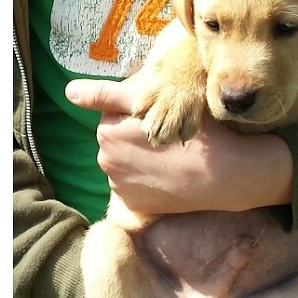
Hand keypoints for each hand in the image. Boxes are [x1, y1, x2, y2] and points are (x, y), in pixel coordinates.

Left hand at [65, 77, 292, 214]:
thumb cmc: (198, 128)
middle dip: (136, 136)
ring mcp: (119, 186)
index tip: (164, 116)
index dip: (141, 111)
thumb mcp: (156, 99)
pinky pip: (135, 187)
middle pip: (118, 140)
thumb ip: (108, 93)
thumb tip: (68, 92)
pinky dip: (148, 181)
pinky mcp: (135, 206)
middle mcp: (106, 160)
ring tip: (172, 157)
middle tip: (171, 136)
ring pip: (127, 164)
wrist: (229, 174)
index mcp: (107, 130)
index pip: (115, 113)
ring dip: (142, 159)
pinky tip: (170, 176)